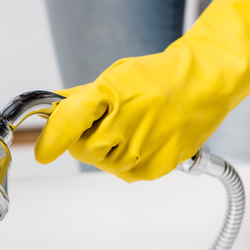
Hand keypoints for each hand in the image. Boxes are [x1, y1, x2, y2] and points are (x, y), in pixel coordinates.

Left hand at [35, 48, 222, 181]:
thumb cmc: (160, 77)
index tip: (43, 153)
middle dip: (85, 140)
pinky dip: (127, 160)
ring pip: (102, 164)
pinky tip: (143, 140)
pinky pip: (124, 173)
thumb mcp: (115, 77)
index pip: (67, 122)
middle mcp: (124, 124)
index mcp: (109, 94)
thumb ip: (80, 98)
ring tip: (131, 128)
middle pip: (82, 150)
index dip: (52, 139)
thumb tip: (51, 111)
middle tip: (106, 123)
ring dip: (108, 151)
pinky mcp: (153, 168)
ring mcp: (140, 149)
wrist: (206, 83)